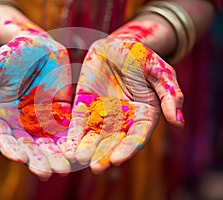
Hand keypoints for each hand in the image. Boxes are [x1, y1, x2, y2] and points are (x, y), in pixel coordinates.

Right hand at [0, 30, 71, 179]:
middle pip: (29, 148)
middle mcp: (22, 123)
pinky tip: (78, 152)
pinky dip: (72, 142)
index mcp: (2, 116)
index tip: (21, 159)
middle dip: (38, 161)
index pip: (5, 139)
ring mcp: (42, 120)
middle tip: (48, 173)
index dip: (11, 150)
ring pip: (49, 144)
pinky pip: (67, 130)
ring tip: (65, 168)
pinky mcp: (60, 114)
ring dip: (56, 157)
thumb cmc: (11, 54)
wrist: (37, 45)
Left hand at [65, 36, 183, 172]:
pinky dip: (74, 133)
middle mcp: (123, 119)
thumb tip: (179, 123)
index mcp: (144, 115)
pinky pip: (79, 122)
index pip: (137, 136)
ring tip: (79, 159)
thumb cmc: (141, 58)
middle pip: (114, 140)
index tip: (117, 159)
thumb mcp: (160, 72)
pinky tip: (67, 145)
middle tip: (96, 167)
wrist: (117, 46)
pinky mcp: (86, 106)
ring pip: (95, 135)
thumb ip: (170, 96)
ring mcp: (102, 114)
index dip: (128, 148)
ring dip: (87, 148)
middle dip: (104, 154)